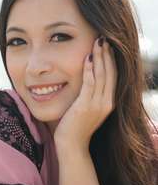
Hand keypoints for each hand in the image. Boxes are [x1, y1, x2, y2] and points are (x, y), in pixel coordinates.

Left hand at [53, 35, 116, 149]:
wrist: (71, 146)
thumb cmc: (73, 129)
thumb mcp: (85, 110)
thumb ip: (87, 97)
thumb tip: (84, 83)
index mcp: (108, 102)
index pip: (113, 76)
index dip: (111, 60)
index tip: (107, 46)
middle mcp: (107, 102)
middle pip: (111, 72)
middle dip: (107, 54)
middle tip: (103, 37)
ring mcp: (98, 104)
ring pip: (102, 75)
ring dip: (99, 57)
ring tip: (97, 42)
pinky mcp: (86, 106)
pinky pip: (90, 83)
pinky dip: (89, 69)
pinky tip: (86, 57)